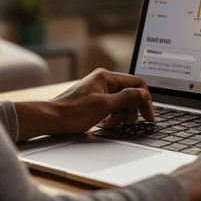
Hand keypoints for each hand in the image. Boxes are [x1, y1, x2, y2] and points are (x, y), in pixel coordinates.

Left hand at [14, 68, 153, 140]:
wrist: (51, 120)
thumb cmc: (73, 112)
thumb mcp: (104, 106)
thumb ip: (126, 98)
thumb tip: (142, 93)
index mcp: (106, 77)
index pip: (136, 83)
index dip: (145, 100)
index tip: (148, 116)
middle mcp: (103, 81)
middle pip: (130, 94)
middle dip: (130, 110)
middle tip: (127, 122)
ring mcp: (99, 91)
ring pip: (121, 103)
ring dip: (120, 115)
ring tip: (110, 123)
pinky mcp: (95, 102)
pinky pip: (111, 108)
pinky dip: (111, 117)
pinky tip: (104, 123)